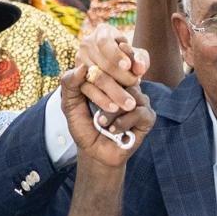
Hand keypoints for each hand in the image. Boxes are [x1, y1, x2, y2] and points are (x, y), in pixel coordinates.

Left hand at [61, 27, 154, 169]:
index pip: (111, 63)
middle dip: (105, 97)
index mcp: (111, 77)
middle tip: (98, 117)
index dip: (100, 74)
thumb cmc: (83, 126)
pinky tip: (114, 129)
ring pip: (131, 96)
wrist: (94, 152)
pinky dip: (123, 122)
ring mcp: (139, 100)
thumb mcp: (69, 104)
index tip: (90, 92)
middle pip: (123, 78)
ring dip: (113, 112)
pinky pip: (139, 112)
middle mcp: (127, 85)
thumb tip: (81, 66)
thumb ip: (69, 84)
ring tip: (103, 124)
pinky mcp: (147, 116)